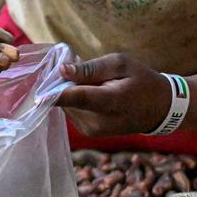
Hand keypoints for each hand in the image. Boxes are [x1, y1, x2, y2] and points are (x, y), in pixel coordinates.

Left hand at [56, 53, 171, 136]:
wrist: (160, 109)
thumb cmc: (141, 80)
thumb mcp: (120, 64)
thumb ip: (91, 68)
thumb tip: (62, 70)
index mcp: (108, 102)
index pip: (71, 97)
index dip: (50, 90)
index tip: (36, 79)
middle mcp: (96, 122)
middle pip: (66, 98)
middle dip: (65, 82)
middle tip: (79, 67)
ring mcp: (91, 130)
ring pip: (67, 104)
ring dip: (72, 91)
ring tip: (93, 81)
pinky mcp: (89, 132)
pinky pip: (73, 110)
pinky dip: (76, 100)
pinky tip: (93, 92)